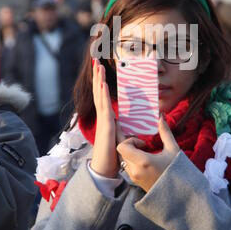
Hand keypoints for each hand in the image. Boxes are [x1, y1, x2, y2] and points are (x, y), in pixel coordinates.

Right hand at [90, 59, 119, 177]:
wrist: (105, 168)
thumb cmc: (113, 155)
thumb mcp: (122, 138)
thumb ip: (126, 131)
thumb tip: (136, 129)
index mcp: (107, 117)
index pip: (103, 95)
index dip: (100, 81)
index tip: (100, 68)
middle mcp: (103, 116)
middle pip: (98, 91)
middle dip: (97, 76)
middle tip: (95, 60)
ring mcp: (103, 120)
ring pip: (99, 96)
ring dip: (98, 80)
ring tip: (97, 66)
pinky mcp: (106, 126)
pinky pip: (104, 107)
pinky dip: (102, 95)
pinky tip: (101, 85)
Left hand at [116, 116, 179, 191]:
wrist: (179, 194)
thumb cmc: (177, 171)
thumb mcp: (173, 149)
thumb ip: (165, 131)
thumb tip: (161, 116)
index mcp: (143, 161)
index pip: (122, 146)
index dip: (129, 140)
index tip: (142, 142)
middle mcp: (135, 170)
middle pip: (120, 151)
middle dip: (127, 143)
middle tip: (136, 138)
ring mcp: (133, 177)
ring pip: (122, 158)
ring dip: (128, 151)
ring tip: (141, 148)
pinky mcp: (134, 181)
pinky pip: (126, 166)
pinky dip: (130, 158)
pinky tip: (141, 156)